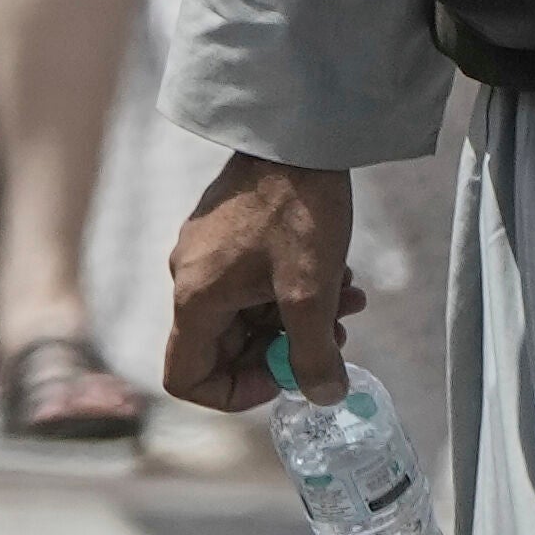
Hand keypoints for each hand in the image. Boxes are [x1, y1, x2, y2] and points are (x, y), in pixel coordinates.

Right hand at [163, 152, 355, 408]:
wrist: (295, 137)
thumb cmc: (296, 211)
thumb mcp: (310, 292)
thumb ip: (313, 354)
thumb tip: (323, 396)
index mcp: (196, 300)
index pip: (187, 378)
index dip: (236, 393)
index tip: (286, 377)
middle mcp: (189, 281)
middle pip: (224, 348)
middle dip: (282, 352)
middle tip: (334, 342)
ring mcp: (205, 256)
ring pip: (245, 315)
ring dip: (296, 321)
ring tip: (348, 302)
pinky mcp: (225, 237)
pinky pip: (250, 285)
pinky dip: (290, 292)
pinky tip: (336, 275)